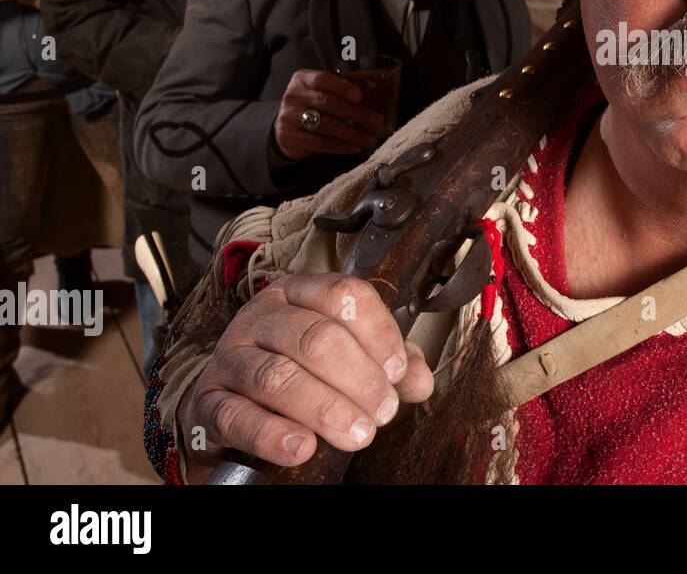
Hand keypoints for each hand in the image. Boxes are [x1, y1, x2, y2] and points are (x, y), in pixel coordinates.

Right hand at [176, 273, 434, 479]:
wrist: (232, 406)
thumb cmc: (300, 373)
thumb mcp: (348, 359)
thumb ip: (388, 365)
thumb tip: (421, 382)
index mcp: (300, 294)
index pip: (343, 295)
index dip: (378, 333)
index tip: (399, 370)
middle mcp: (262, 318)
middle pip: (315, 337)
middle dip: (358, 378)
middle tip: (384, 411)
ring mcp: (230, 358)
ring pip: (278, 376)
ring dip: (325, 408)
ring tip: (357, 434)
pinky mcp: (208, 403)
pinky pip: (237, 416)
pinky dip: (272, 434)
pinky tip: (302, 447)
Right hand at [273, 69, 385, 160]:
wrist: (286, 127)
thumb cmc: (311, 107)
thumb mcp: (321, 92)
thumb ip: (341, 93)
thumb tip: (376, 101)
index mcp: (303, 79)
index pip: (322, 79)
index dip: (342, 88)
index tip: (360, 97)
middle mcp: (293, 96)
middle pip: (328, 103)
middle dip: (357, 114)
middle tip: (376, 122)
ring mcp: (289, 117)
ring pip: (326, 125)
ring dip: (352, 133)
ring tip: (369, 138)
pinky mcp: (289, 136)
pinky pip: (319, 143)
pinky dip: (340, 146)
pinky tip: (354, 147)